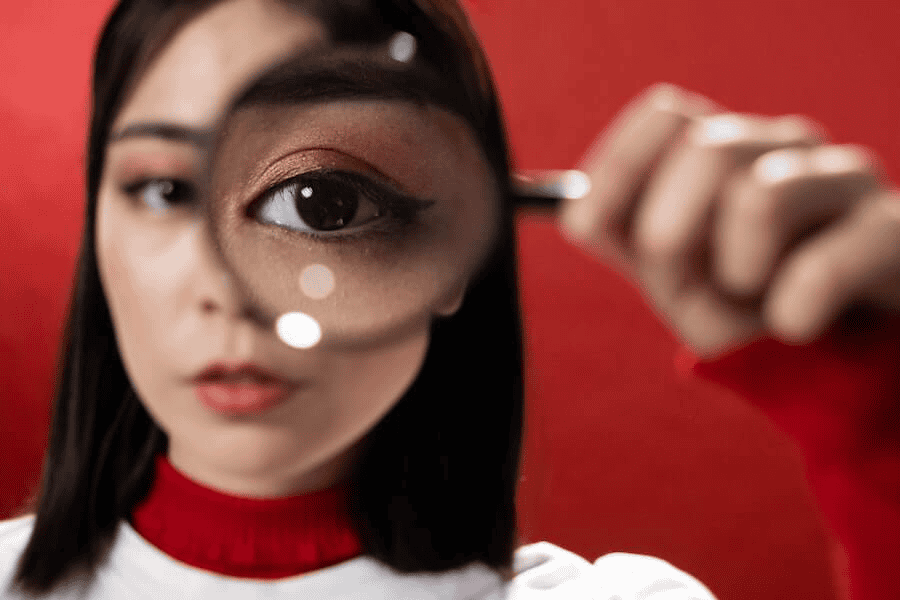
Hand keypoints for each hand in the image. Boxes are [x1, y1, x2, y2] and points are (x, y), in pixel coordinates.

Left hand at [558, 83, 899, 359]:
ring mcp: (844, 180)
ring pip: (762, 195)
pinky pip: (824, 263)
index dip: (617, 169)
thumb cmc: (743, 309)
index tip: (587, 229)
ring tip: (753, 296)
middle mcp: (783, 148)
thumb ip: (625, 239)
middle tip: (677, 275)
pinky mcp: (893, 230)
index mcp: (725, 150)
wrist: (829, 363)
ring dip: (735, 269)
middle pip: (707, 147)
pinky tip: (794, 324)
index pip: (665, 116)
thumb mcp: (673, 277)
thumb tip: (574, 210)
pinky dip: (791, 309)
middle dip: (668, 230)